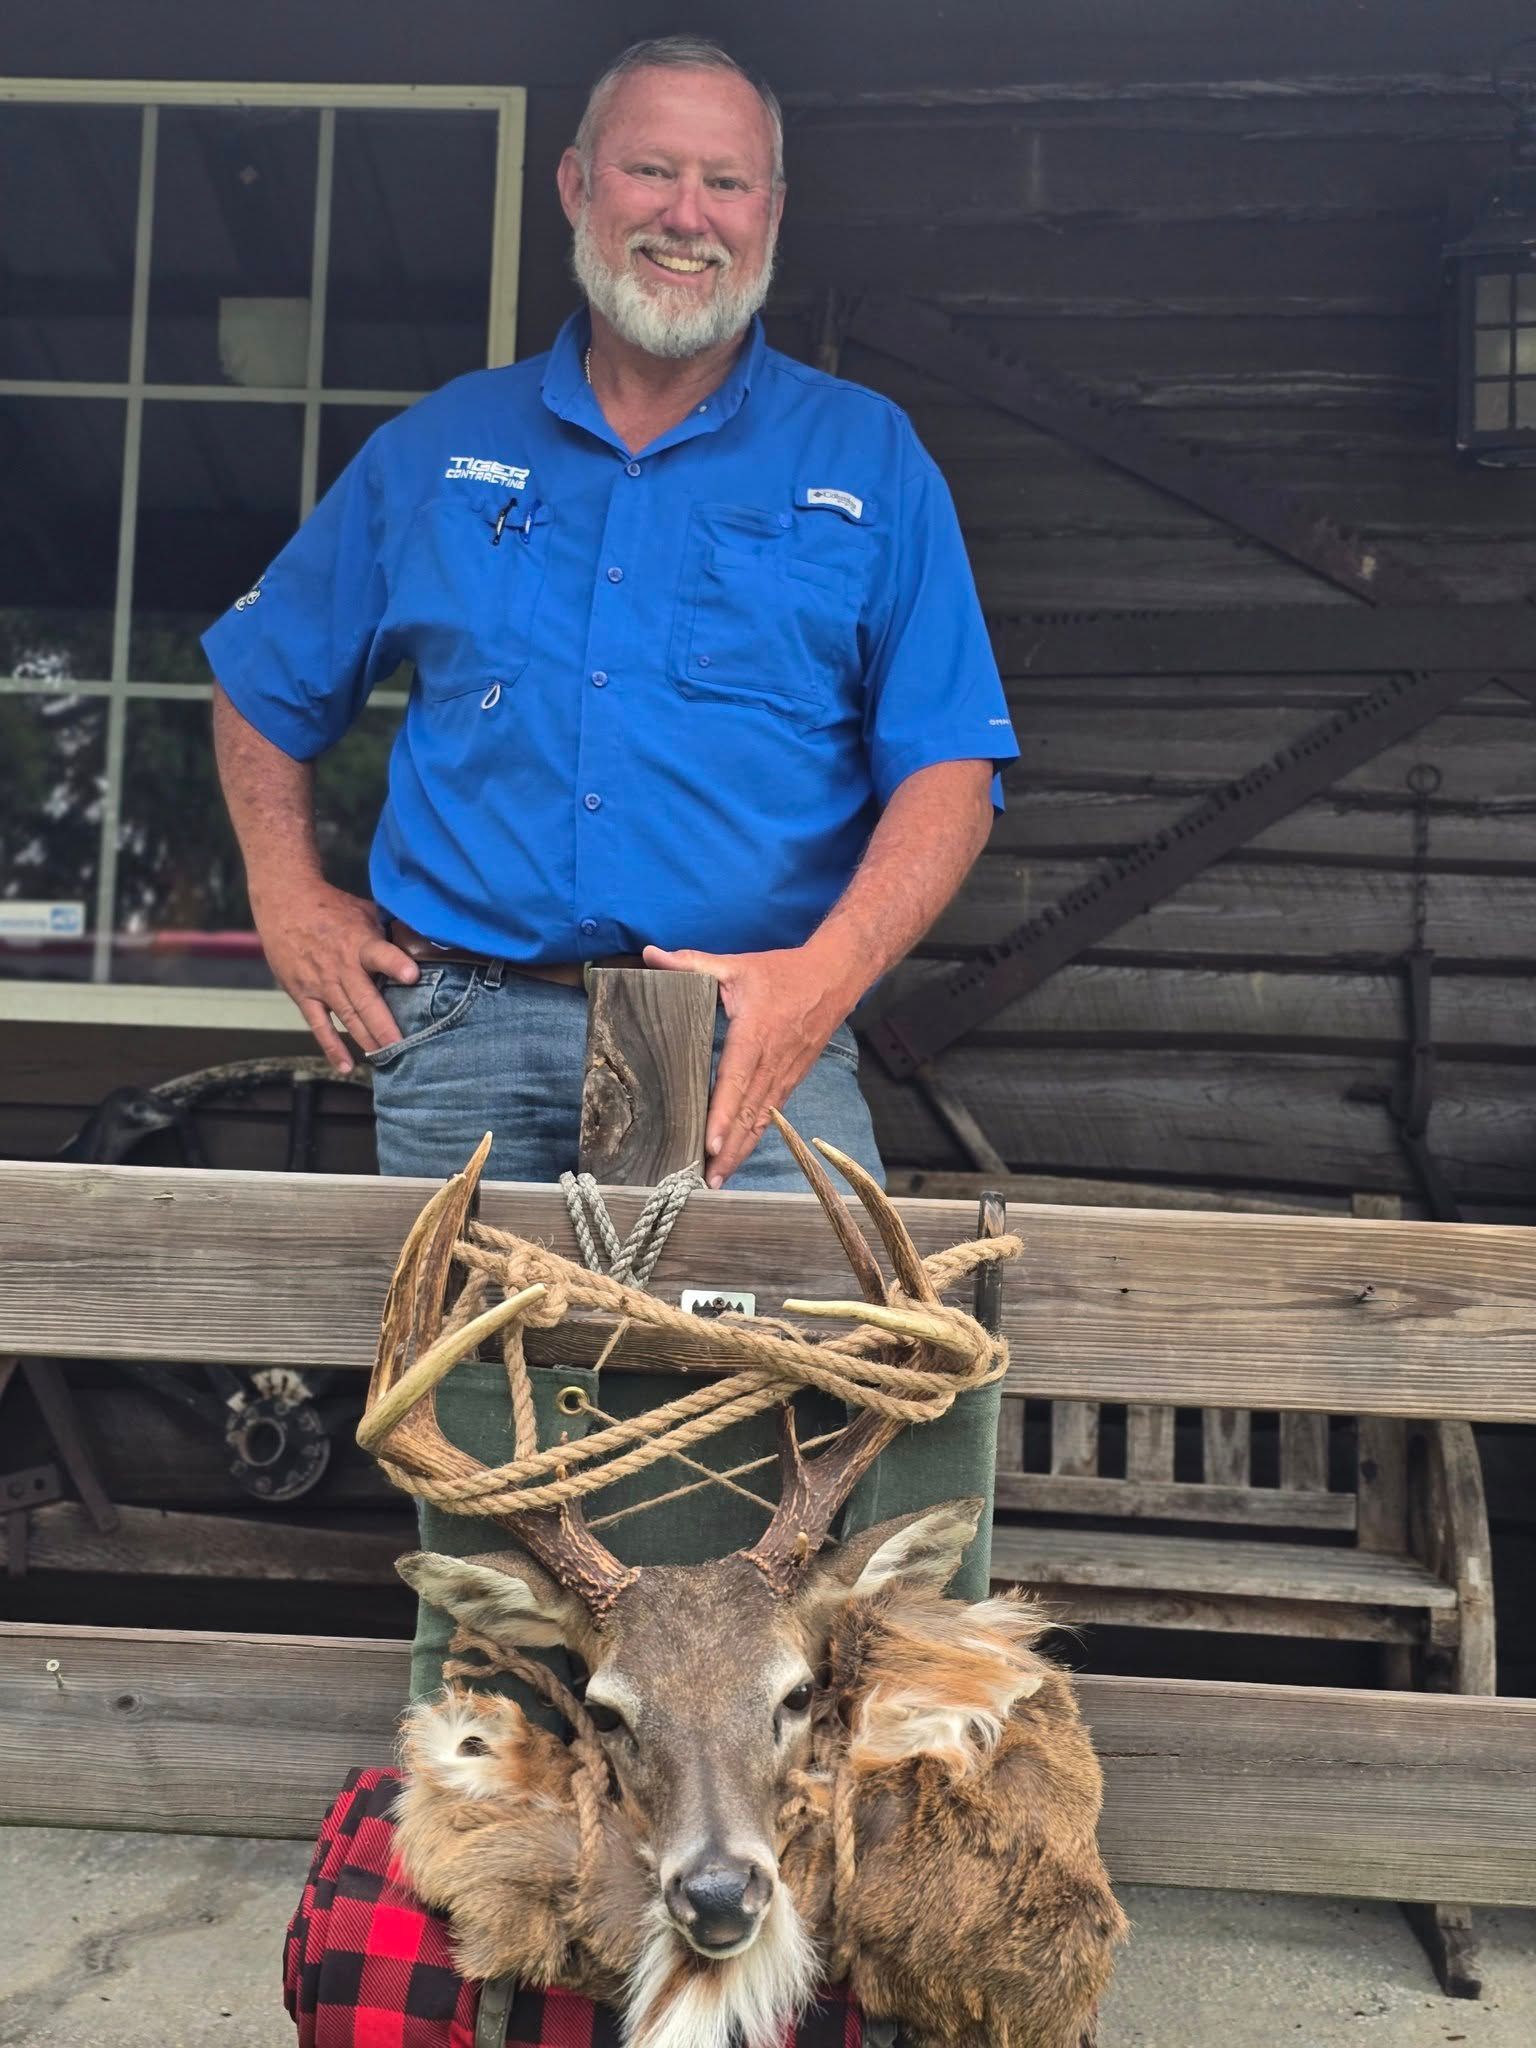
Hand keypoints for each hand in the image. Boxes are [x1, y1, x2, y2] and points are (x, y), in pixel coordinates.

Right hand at [249, 879, 419, 1073]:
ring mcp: (320, 984)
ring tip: (386, 1058)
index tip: (412, 976)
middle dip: (384, 1025)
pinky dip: (332, 1047)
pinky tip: (347, 1066)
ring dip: (366, 1039)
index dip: (396, 964)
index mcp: (360, 942)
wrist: (283, 903)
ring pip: (347, 1017)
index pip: (379, 953)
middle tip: (403, 1046)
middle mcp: (341, 967)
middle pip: (365, 1000)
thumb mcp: (365, 911)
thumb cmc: (332, 908)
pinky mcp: (303, 994)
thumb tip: (427, 943)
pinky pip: (319, 1026)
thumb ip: (391, 932)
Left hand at [642, 941, 855, 1186]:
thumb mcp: (737, 965)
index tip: (710, 1143)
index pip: (736, 1080)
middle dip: (729, 1149)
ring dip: (741, 1151)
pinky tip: (738, 1156)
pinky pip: (771, 1114)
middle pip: (748, 1113)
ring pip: (761, 1120)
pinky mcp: (792, 1079)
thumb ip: (692, 963)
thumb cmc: (783, 973)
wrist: (834, 978)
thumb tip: (651, 954)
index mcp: (756, 1034)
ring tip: (719, 1179)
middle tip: (707, 1180)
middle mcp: (773, 1062)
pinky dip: (754, 1137)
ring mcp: (785, 1074)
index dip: (723, 1114)